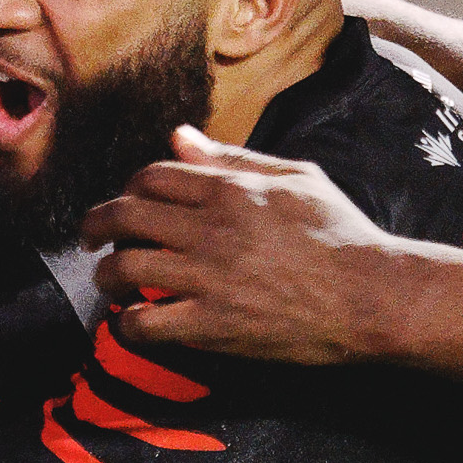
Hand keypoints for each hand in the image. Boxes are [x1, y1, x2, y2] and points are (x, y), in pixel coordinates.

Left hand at [81, 126, 409, 364]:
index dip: (130, 188)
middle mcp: (210, 229)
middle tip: (91, 237)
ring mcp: (208, 278)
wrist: (370, 296)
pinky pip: (146, 325)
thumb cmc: (341, 234)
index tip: (130, 203)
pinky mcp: (212, 325)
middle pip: (125, 216)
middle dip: (97, 225)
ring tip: (110, 280)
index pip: (151, 177)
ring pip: (125, 268)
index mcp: (229, 189)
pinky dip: (127, 325)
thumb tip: (179, 137)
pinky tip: (131, 324)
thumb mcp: (294, 178)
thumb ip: (232, 158)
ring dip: (106, 274)